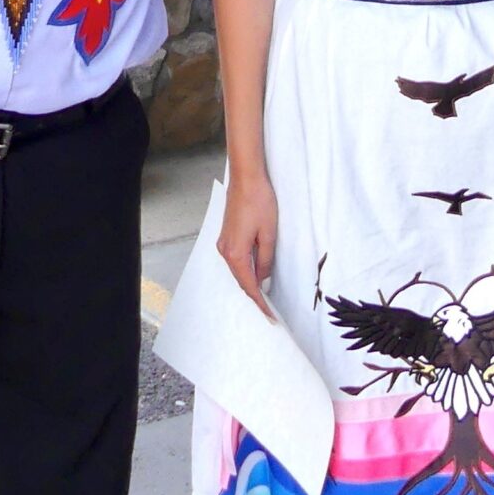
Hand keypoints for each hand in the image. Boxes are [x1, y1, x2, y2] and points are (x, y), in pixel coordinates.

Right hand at [218, 170, 278, 319]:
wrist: (246, 178)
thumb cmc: (259, 202)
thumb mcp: (268, 233)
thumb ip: (265, 259)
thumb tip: (263, 277)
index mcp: (235, 253)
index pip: (249, 286)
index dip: (260, 303)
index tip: (270, 316)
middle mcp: (225, 250)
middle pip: (241, 280)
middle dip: (254, 296)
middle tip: (269, 311)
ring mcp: (223, 242)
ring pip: (238, 270)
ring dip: (250, 282)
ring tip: (264, 296)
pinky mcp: (227, 234)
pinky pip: (236, 259)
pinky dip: (245, 270)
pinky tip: (255, 273)